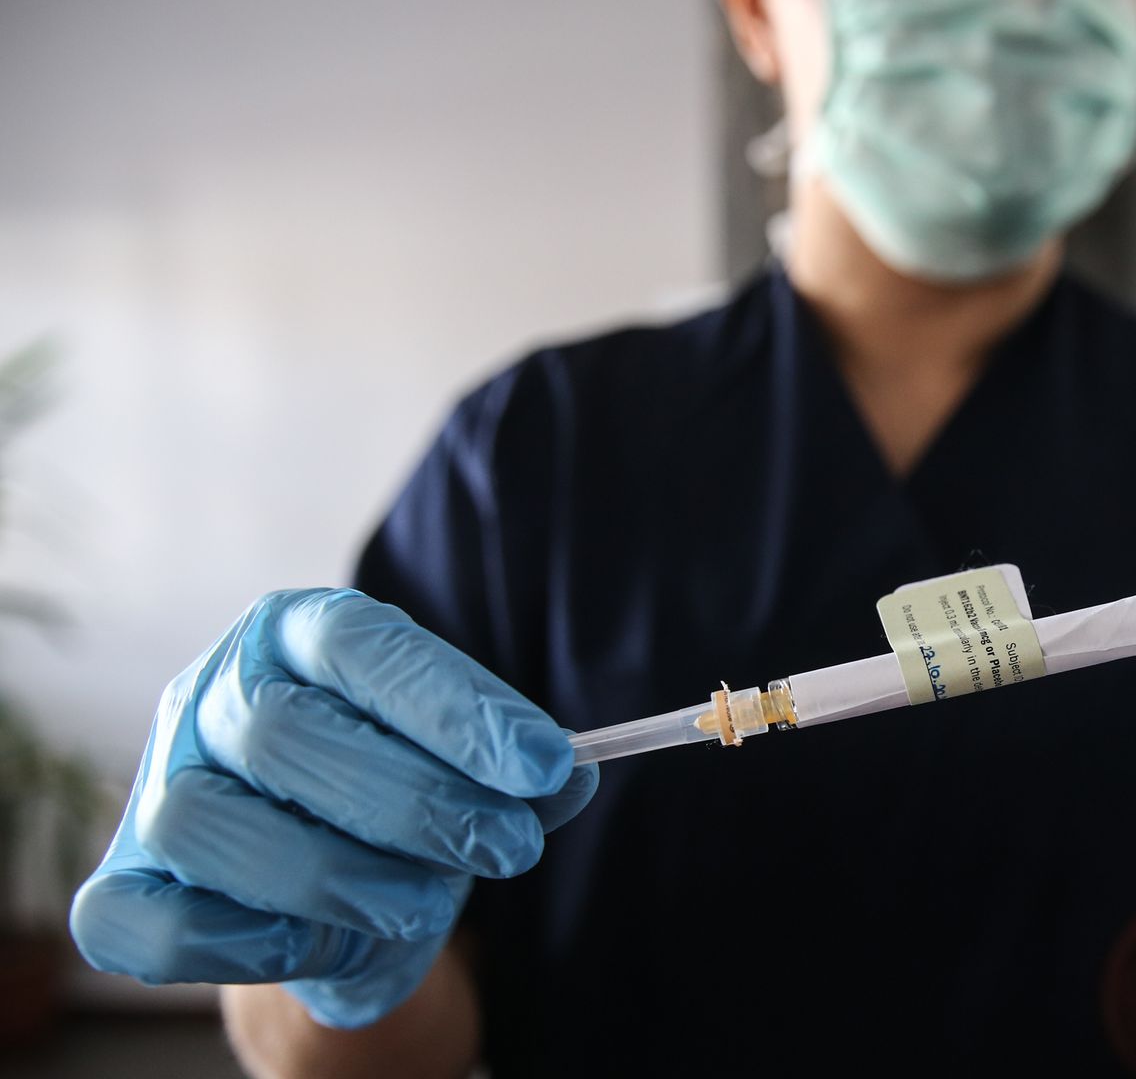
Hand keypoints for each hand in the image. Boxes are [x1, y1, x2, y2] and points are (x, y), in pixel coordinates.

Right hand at [69, 589, 596, 1026]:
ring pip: (211, 822)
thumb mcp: (467, 774)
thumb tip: (573, 775)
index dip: (454, 706)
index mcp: (293, 633)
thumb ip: (516, 774)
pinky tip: (317, 945)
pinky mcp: (121, 889)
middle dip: (416, 801)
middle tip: (506, 847)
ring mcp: (154, 789)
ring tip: (423, 904)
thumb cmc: (396, 806)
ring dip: (339, 876)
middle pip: (286, 731)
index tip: (545, 766)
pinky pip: (147, 922)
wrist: (324, 893)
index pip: (360, 646)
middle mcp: (210, 694)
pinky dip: (239, 943)